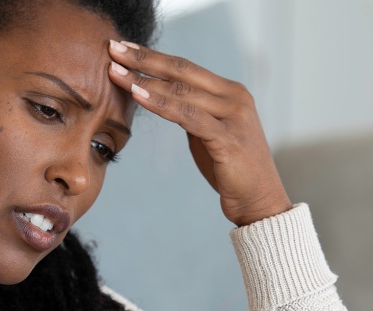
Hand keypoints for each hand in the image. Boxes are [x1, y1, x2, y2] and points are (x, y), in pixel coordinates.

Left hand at [108, 40, 291, 226]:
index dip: (153, 56)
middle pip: (182, 71)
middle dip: (144, 59)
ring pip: (182, 92)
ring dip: (145, 81)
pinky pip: (188, 117)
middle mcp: (235, 98)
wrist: (259, 201)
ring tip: (116, 72)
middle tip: (113, 48)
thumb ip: (193, 114)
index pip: (185, 67)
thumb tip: (164, 100)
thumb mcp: (210, 134)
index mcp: (231, 92)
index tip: (123, 48)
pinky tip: (138, 95)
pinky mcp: (228, 139)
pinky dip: (161, 105)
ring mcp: (234, 117)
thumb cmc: (232, 170)